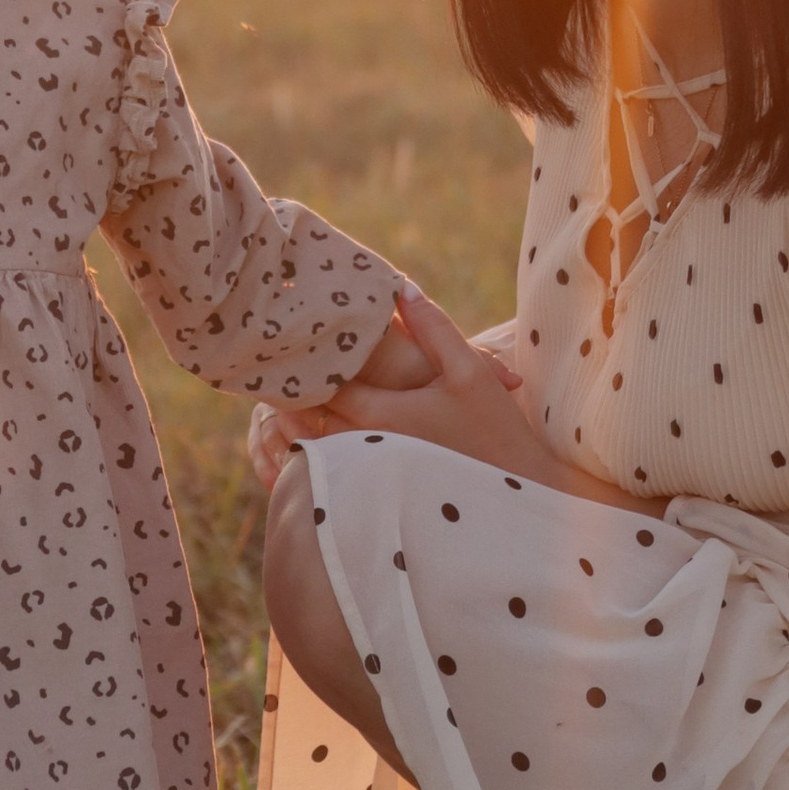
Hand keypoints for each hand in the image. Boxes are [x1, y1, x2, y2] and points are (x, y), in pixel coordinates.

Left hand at [246, 290, 529, 488]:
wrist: (516, 502)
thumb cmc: (496, 432)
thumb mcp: (467, 371)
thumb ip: (432, 327)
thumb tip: (399, 286)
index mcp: (383, 417)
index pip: (324, 382)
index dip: (307, 358)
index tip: (290, 334)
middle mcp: (366, 449)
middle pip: (309, 416)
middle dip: (293, 388)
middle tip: (272, 357)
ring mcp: (368, 476)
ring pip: (316, 445)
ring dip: (297, 421)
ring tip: (280, 394)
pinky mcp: (376, 493)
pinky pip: (332, 470)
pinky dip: (317, 449)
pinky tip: (315, 433)